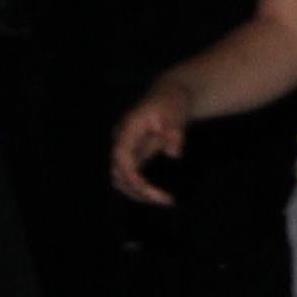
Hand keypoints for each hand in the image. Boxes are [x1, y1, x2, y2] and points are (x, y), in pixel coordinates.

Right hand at [109, 78, 192, 206]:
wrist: (169, 95)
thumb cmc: (172, 102)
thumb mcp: (177, 112)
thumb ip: (175, 132)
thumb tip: (174, 154)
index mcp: (128, 128)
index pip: (121, 157)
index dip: (131, 176)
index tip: (149, 190)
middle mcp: (121, 141)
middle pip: (118, 173)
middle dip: (138, 190)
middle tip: (165, 200)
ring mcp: (125, 150)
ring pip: (121, 179)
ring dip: (139, 193)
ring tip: (164, 201)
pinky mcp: (133, 157)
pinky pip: (131, 178)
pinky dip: (142, 189)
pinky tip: (159, 196)